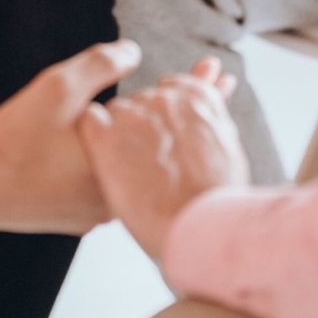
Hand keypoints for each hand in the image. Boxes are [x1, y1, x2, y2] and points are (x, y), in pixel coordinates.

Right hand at [0, 40, 141, 233]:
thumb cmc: (17, 141)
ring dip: (92, 148)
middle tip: (63, 126)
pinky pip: (88, 185)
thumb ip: (100, 64)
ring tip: (55, 140)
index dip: (118, 104)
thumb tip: (133, 52)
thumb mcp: (58, 88)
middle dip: (108, 127)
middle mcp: (115, 202)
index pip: (144, 125)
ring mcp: (94, 216)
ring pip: (107, 167)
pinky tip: (50, 160)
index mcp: (120, 170)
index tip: (83, 109)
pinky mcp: (74, 221)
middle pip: (128, 148)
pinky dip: (76, 169)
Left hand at [78, 58, 247, 258]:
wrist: (195, 229)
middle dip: (144, 126)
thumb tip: (218, 89)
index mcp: (196, 99)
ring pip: (116, 111)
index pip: (171, 87)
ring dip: (118, 133)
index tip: (166, 138)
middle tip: (151, 162)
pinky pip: (90, 120)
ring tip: (132, 170)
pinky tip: (103, 155)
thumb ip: (213, 114)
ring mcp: (134, 116)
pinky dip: (93, 134)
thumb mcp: (226, 145)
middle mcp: (164, 99)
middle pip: (143, 102)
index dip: (166, 116)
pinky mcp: (106, 136)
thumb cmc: (214, 198)